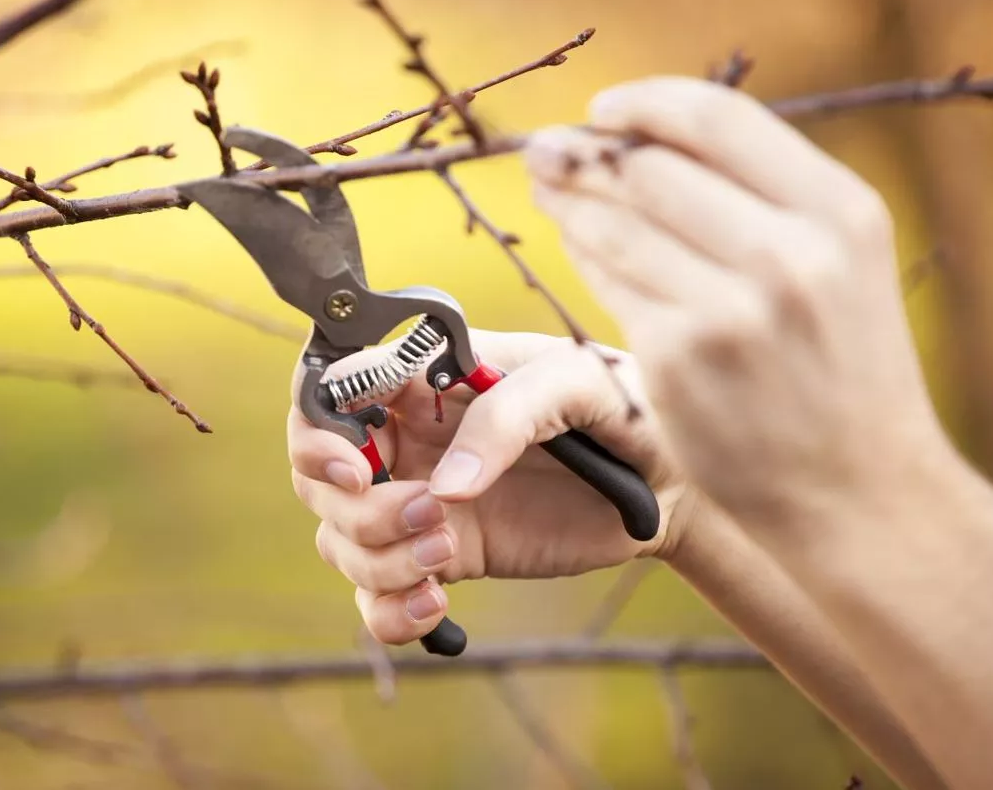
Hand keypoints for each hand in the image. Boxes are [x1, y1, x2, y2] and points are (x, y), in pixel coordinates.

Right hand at [287, 330, 694, 644]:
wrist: (674, 484)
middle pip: (319, 474)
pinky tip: (436, 605)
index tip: (356, 462)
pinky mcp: (445, 557)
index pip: (332, 389)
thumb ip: (507, 416)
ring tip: (447, 553)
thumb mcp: (577, 383)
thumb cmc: (626, 407)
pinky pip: (378, 596)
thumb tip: (443, 488)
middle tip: (421, 510)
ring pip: (341, 538)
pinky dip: (389, 612)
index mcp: (428, 379)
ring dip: (378, 557)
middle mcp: (411, 439)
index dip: (318, 428)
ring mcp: (422, 501)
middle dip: (352, 503)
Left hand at [524, 77, 946, 521]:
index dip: (645, 103)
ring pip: (616, 222)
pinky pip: (608, 280)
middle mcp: (790, 253)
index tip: (602, 108)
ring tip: (544, 182)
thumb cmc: (840, 369)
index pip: (718, 117)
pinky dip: (580, 249)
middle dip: (586, 150)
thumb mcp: (840, 263)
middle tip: (547, 147)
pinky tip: (569, 235)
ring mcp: (730, 309)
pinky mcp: (678, 359)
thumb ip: (767, 198)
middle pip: (651, 166)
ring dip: (569, 195)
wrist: (860, 490)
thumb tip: (651, 136)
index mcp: (840, 211)